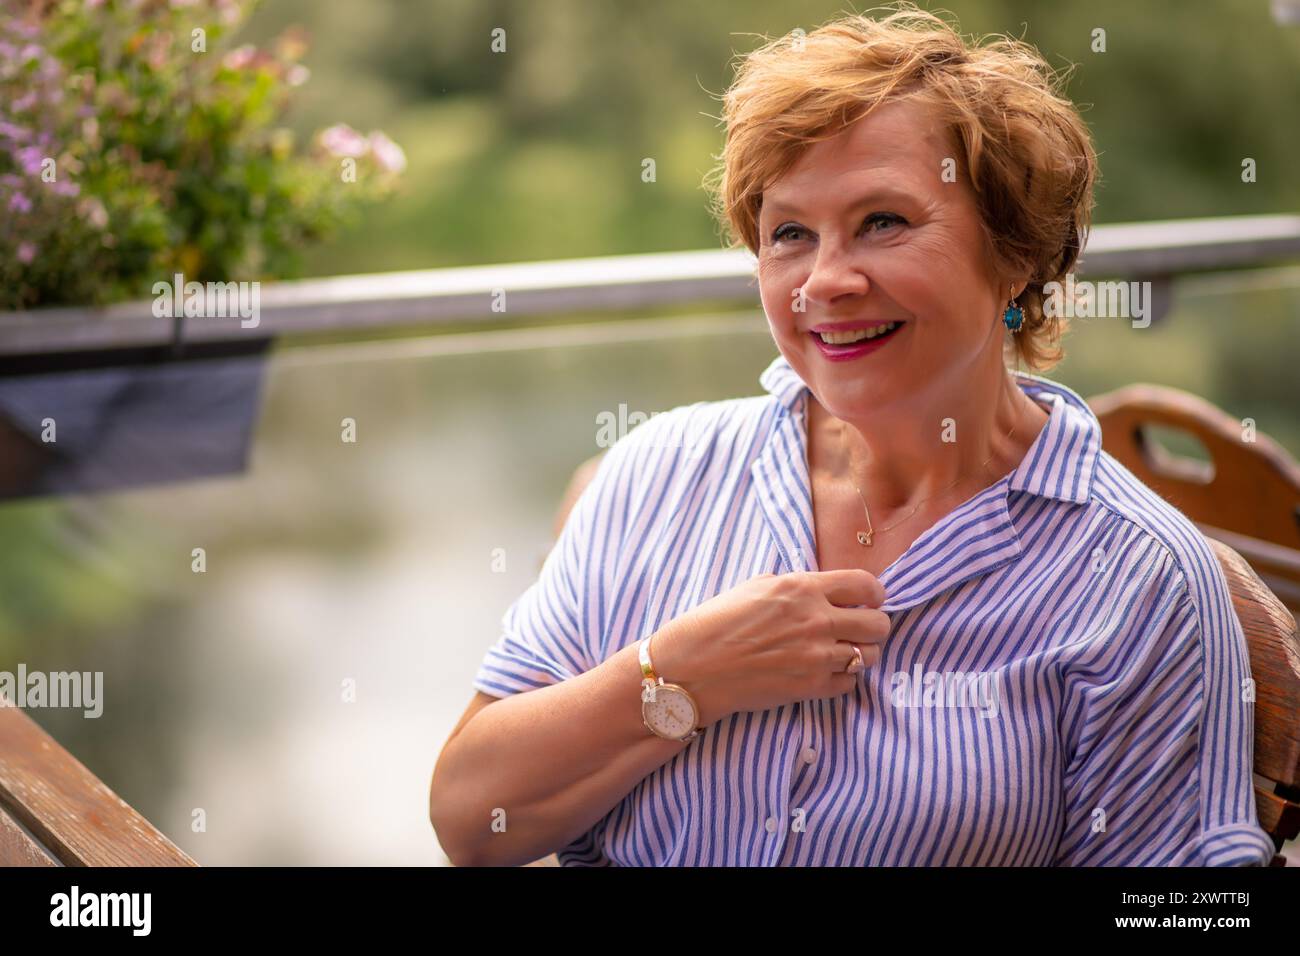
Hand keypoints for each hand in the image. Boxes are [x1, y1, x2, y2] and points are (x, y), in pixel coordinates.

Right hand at [649, 569, 890, 726]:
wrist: (693, 668)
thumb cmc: (716, 623)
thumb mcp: (755, 587)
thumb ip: (795, 586)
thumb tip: (822, 591)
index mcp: (802, 588)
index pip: (866, 584)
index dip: (874, 593)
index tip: (869, 600)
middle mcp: (816, 620)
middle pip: (879, 624)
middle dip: (873, 626)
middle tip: (859, 630)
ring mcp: (816, 657)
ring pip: (870, 656)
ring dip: (861, 654)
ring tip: (842, 653)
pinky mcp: (811, 688)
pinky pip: (850, 683)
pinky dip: (843, 678)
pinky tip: (824, 672)